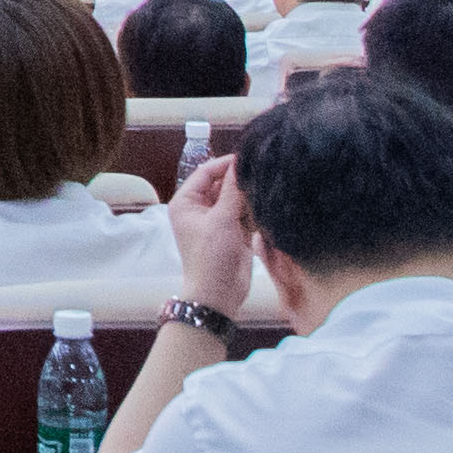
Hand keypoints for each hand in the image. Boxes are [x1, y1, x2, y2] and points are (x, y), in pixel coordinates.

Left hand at [165, 148, 259, 309]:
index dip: (225, 164)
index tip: (248, 158)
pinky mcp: (232, 232)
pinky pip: (243, 212)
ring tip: (266, 184)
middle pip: (221, 183)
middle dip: (239, 179)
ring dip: (248, 194)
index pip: (205, 172)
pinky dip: (253, 209)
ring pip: (234, 197)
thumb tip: (240, 163)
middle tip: (262, 170)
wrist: (218, 294)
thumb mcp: (221, 219)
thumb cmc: (211, 257)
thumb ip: (232, 190)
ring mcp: (216, 220)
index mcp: (186, 202)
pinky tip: (266, 202)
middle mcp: (198, 209)